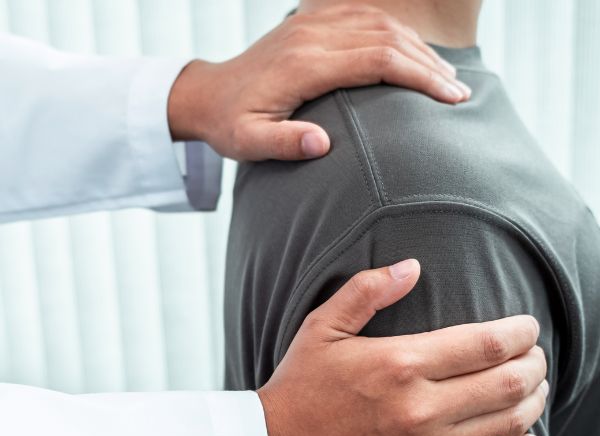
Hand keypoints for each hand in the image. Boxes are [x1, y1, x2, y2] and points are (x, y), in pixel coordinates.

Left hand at [168, 4, 470, 159]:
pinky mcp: (311, 24)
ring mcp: (312, 24)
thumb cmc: (230, 124)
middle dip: (429, 64)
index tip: (449, 98)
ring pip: (380, 23)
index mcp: (303, 64)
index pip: (376, 59)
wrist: (208, 94)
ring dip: (418, 47)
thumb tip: (322, 145)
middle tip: (459, 93)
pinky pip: (364, 17)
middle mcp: (312, 35)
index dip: (418, 76)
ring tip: (446, 76)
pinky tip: (412, 53)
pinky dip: (395, 34)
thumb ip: (282, 143)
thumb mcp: (247, 143)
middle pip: (387, 37)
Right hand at [258, 259, 546, 435]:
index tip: (528, 327)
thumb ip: (367, 290)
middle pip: (509, 383)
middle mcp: (420, 409)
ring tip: (533, 388)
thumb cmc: (300, 385)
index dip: (521, 332)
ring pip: (508, 425)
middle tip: (535, 356)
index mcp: (400, 363)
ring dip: (533, 402)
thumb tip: (412, 265)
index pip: (488, 343)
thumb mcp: (322, 326)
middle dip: (535, 364)